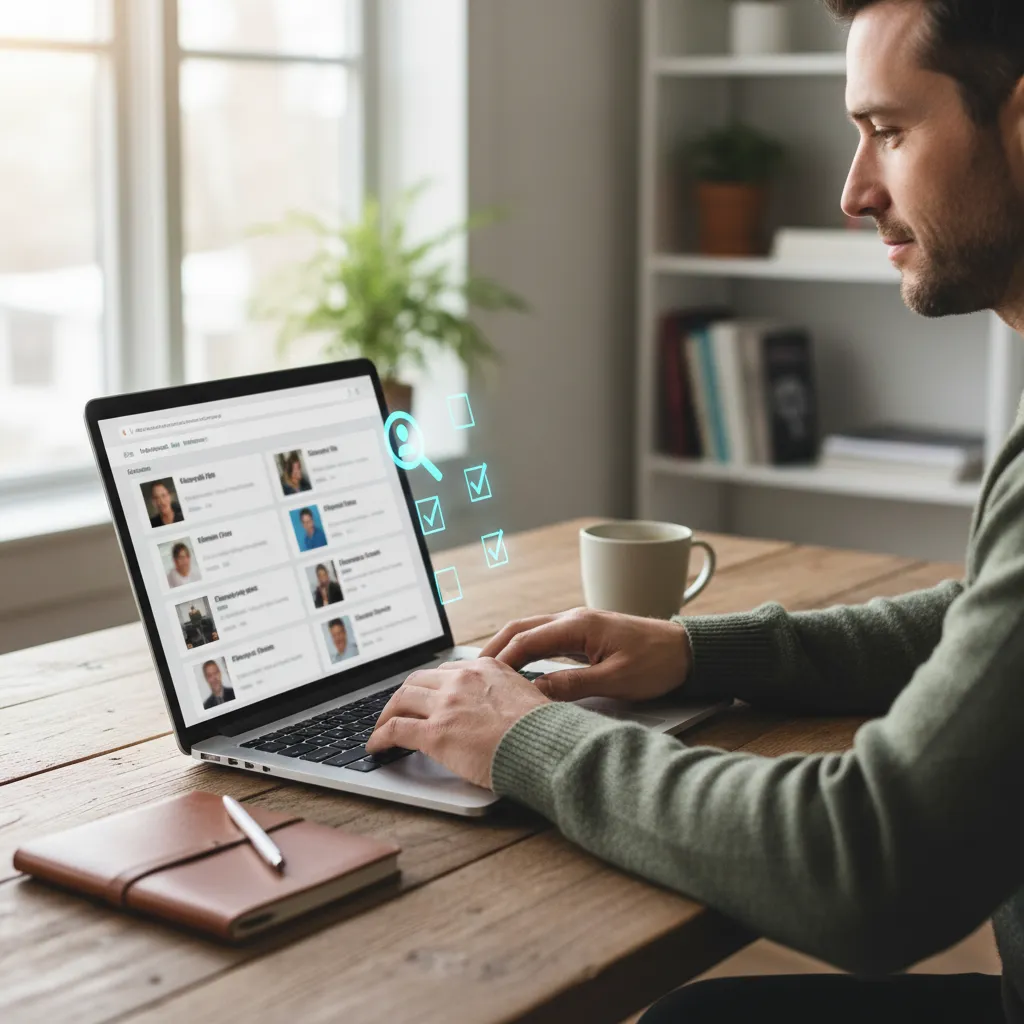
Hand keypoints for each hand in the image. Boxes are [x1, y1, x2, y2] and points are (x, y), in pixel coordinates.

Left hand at [366, 659, 549, 788]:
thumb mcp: (526, 697)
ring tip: (381, 727)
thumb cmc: (544, 731)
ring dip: (387, 714)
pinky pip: (395, 730)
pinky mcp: (435, 733)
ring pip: (401, 700)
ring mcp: (446, 705)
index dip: (430, 687)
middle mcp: (462, 680)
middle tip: (398, 710)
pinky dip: (380, 737)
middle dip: (404, 697)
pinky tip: (376, 746)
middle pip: (417, 682)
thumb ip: (505, 696)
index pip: (445, 672)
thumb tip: (500, 712)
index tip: (425, 697)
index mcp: (485, 668)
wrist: (546, 746)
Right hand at [479, 607, 692, 702]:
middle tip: (470, 673)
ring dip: (507, 649)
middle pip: (521, 629)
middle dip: (493, 649)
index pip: (526, 639)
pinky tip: (518, 670)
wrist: (687, 652)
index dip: (501, 660)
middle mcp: (573, 619)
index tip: (482, 681)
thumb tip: (534, 691)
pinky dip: (525, 652)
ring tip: (486, 673)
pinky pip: (545, 640)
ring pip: (531, 632)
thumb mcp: (615, 680)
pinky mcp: (584, 636)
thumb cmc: (657, 663)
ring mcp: (578, 625)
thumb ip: (572, 685)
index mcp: (578, 625)